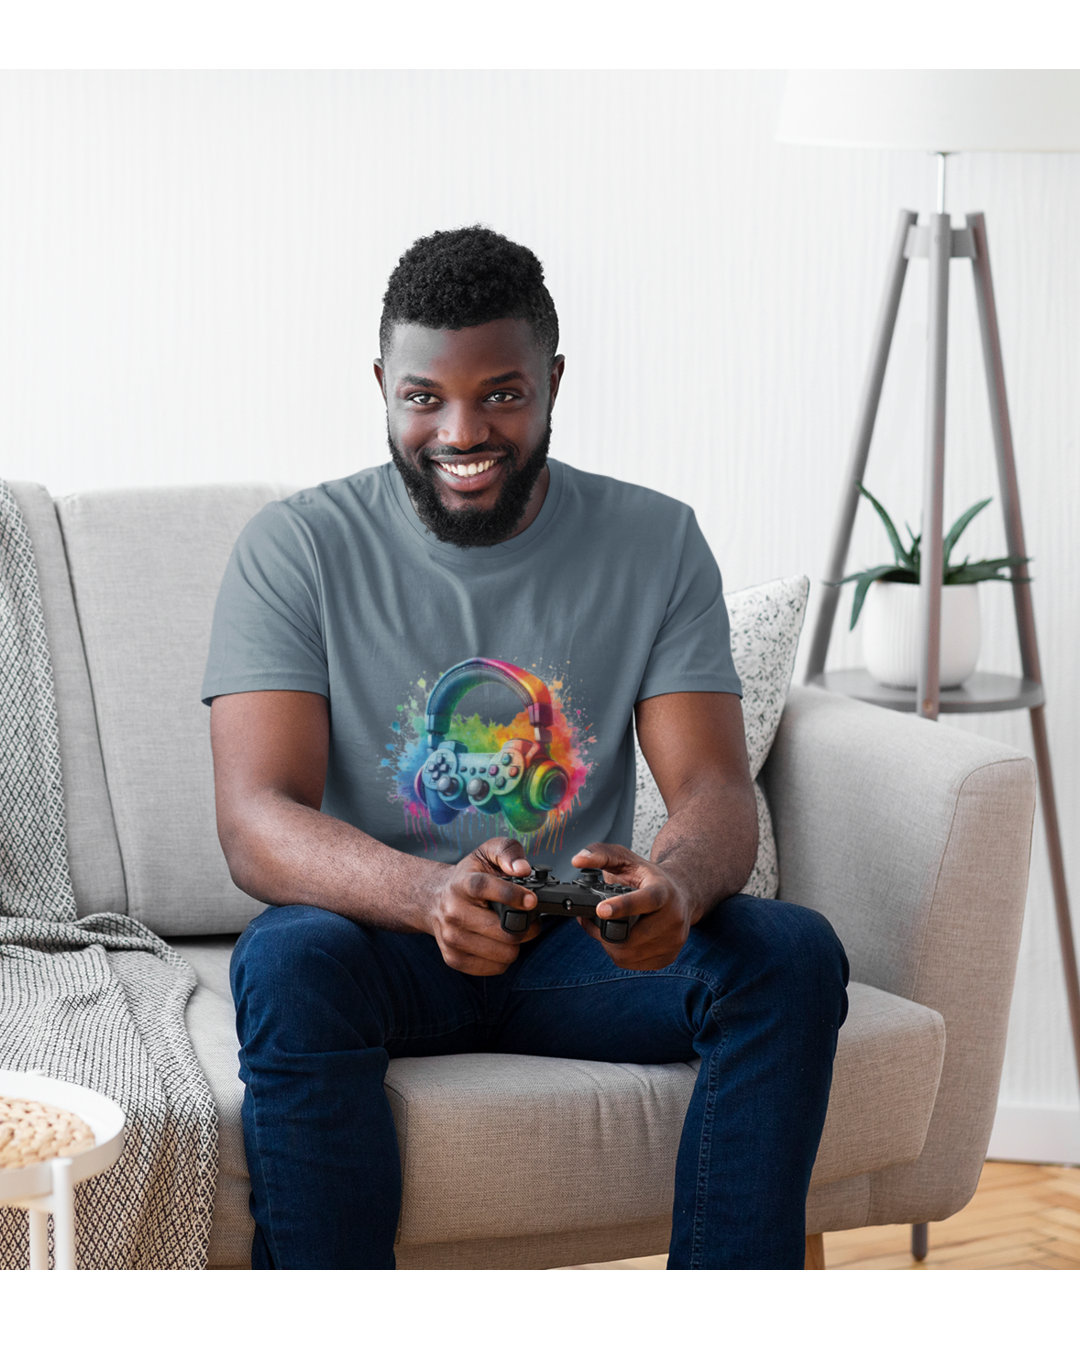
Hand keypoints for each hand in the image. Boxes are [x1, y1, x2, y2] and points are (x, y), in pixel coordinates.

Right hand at [428, 837, 540, 975]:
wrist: (434, 900)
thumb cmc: (467, 878)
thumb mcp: (486, 853)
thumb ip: (507, 852)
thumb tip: (522, 869)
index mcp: (462, 884)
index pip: (484, 887)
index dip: (511, 895)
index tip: (532, 900)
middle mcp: (454, 912)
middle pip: (503, 931)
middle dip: (525, 926)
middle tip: (528, 918)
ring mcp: (452, 938)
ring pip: (504, 953)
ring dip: (516, 943)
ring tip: (511, 930)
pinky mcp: (453, 958)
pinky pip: (495, 968)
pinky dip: (504, 958)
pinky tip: (499, 943)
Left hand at [571, 843, 693, 971]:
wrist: (681, 894)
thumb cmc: (650, 877)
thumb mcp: (627, 859)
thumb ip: (601, 854)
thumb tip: (577, 860)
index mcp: (664, 891)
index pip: (646, 901)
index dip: (623, 907)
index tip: (600, 910)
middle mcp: (674, 917)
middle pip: (632, 936)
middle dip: (604, 931)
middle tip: (592, 918)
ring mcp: (674, 940)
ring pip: (629, 954)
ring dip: (609, 944)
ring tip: (606, 927)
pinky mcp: (669, 957)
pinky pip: (633, 964)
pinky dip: (619, 954)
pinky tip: (620, 938)